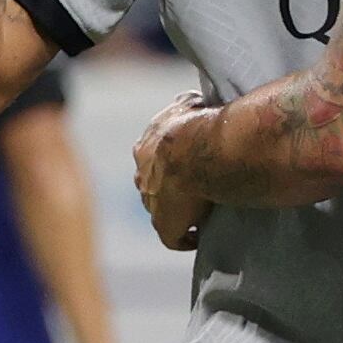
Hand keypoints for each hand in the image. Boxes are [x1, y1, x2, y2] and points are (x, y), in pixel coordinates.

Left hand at [134, 91, 212, 249]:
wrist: (192, 149)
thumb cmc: (194, 123)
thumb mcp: (187, 105)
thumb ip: (185, 107)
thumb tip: (190, 102)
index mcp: (145, 149)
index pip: (152, 161)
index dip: (169, 167)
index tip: (188, 169)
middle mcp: (142, 177)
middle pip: (153, 188)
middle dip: (169, 192)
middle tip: (194, 193)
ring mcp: (152, 204)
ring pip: (161, 212)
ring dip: (178, 215)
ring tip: (199, 217)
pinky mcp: (165, 226)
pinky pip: (173, 238)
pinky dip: (184, 239)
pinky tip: (198, 238)